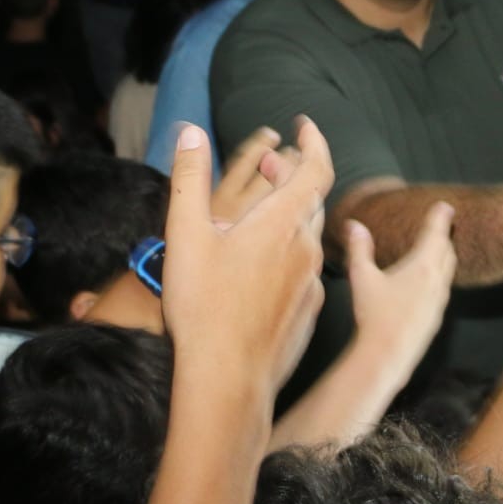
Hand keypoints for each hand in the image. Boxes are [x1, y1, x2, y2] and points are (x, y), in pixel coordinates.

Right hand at [164, 119, 331, 395]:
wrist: (228, 378)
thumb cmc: (204, 306)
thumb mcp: (185, 234)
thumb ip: (189, 178)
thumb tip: (191, 133)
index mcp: (283, 223)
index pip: (317, 167)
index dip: (314, 141)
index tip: (303, 125)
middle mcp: (307, 248)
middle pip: (310, 199)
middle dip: (291, 177)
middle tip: (267, 169)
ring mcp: (312, 282)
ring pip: (307, 236)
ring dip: (288, 216)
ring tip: (256, 218)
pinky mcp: (308, 311)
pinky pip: (304, 270)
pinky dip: (288, 254)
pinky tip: (260, 268)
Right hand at [345, 202, 457, 369]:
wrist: (388, 354)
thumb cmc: (374, 315)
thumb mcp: (361, 277)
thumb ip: (359, 249)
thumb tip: (354, 225)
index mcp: (422, 266)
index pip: (436, 234)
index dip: (440, 218)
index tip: (445, 206)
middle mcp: (437, 281)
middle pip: (447, 251)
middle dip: (444, 236)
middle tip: (441, 225)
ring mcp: (440, 301)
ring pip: (448, 271)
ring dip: (444, 256)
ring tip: (437, 250)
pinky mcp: (437, 317)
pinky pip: (444, 289)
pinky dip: (440, 277)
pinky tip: (428, 284)